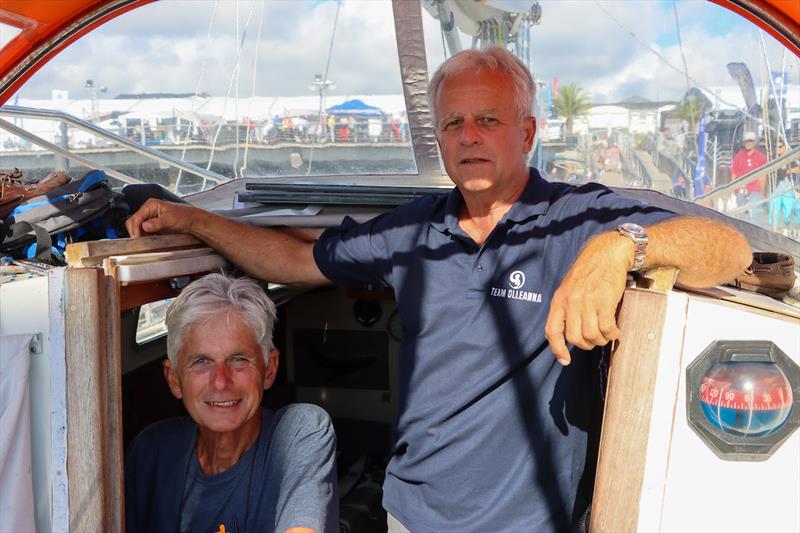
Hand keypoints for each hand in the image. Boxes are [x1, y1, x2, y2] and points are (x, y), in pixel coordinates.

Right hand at [125, 198, 198, 236]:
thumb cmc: (184, 216)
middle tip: (139, 241)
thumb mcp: (170, 220)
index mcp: (151, 205)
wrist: (192, 222)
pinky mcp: (153, 224)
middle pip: (134, 221)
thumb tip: (145, 226)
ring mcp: (150, 217)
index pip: (137, 217)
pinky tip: (147, 240)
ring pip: (137, 227)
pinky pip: (143, 231)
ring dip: (138, 234)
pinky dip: (143, 235)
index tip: (137, 237)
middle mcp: (149, 210)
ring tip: (143, 241)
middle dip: (135, 231)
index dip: (135, 228)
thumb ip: (157, 223)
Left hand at [544, 233, 631, 364]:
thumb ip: (567, 308)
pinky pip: (607, 328)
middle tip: (595, 340)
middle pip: (575, 338)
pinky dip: (612, 334)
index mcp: (559, 300)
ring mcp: (587, 302)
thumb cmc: (589, 272)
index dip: (557, 349)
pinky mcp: (604, 300)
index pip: (552, 331)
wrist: (606, 253)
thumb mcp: (569, 288)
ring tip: (607, 334)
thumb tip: (569, 333)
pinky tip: (615, 330)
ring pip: (592, 336)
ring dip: (601, 340)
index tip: (565, 360)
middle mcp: (571, 302)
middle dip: (587, 345)